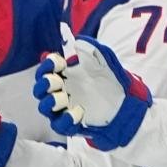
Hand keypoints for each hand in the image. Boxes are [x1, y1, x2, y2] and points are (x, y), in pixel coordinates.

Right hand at [34, 36, 150, 150]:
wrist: (126, 102)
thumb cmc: (111, 80)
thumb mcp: (104, 61)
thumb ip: (91, 49)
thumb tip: (77, 40)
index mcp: (65, 75)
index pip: (46, 70)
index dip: (47, 65)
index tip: (58, 62)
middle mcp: (61, 91)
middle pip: (39, 90)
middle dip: (44, 84)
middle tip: (56, 81)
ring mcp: (64, 109)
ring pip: (45, 108)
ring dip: (50, 101)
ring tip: (63, 98)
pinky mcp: (71, 124)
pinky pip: (60, 125)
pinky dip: (66, 119)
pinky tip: (78, 112)